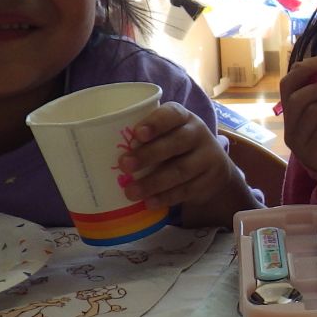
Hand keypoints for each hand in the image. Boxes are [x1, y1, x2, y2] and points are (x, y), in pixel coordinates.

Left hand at [118, 103, 257, 228]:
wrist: (213, 168)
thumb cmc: (176, 147)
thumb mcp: (166, 135)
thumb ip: (145, 139)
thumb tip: (102, 151)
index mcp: (183, 117)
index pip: (172, 114)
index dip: (156, 123)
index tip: (137, 134)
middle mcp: (198, 133)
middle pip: (176, 142)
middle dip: (148, 154)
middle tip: (124, 165)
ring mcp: (208, 156)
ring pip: (181, 169)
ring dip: (153, 182)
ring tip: (131, 192)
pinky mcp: (211, 179)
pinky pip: (187, 189)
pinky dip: (166, 197)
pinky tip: (150, 202)